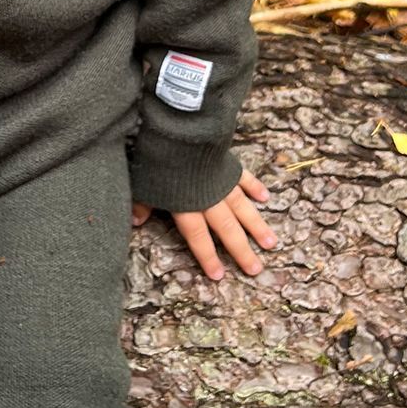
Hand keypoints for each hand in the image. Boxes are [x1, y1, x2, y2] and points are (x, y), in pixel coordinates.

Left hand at [130, 167, 275, 283]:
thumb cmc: (159, 159)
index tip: (219, 276)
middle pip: (227, 229)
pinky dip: (255, 188)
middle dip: (242, 251)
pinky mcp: (229, 165)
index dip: (208, 257)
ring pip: (243, 209)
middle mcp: (209, 200)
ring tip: (271, 243)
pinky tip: (266, 199)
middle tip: (256, 269)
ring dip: (257, 227)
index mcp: (187, 207)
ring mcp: (222, 182)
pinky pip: (245, 179)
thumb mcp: (146, 184)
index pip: (198, 238)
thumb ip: (143, 204)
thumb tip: (135, 221)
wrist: (180, 131)